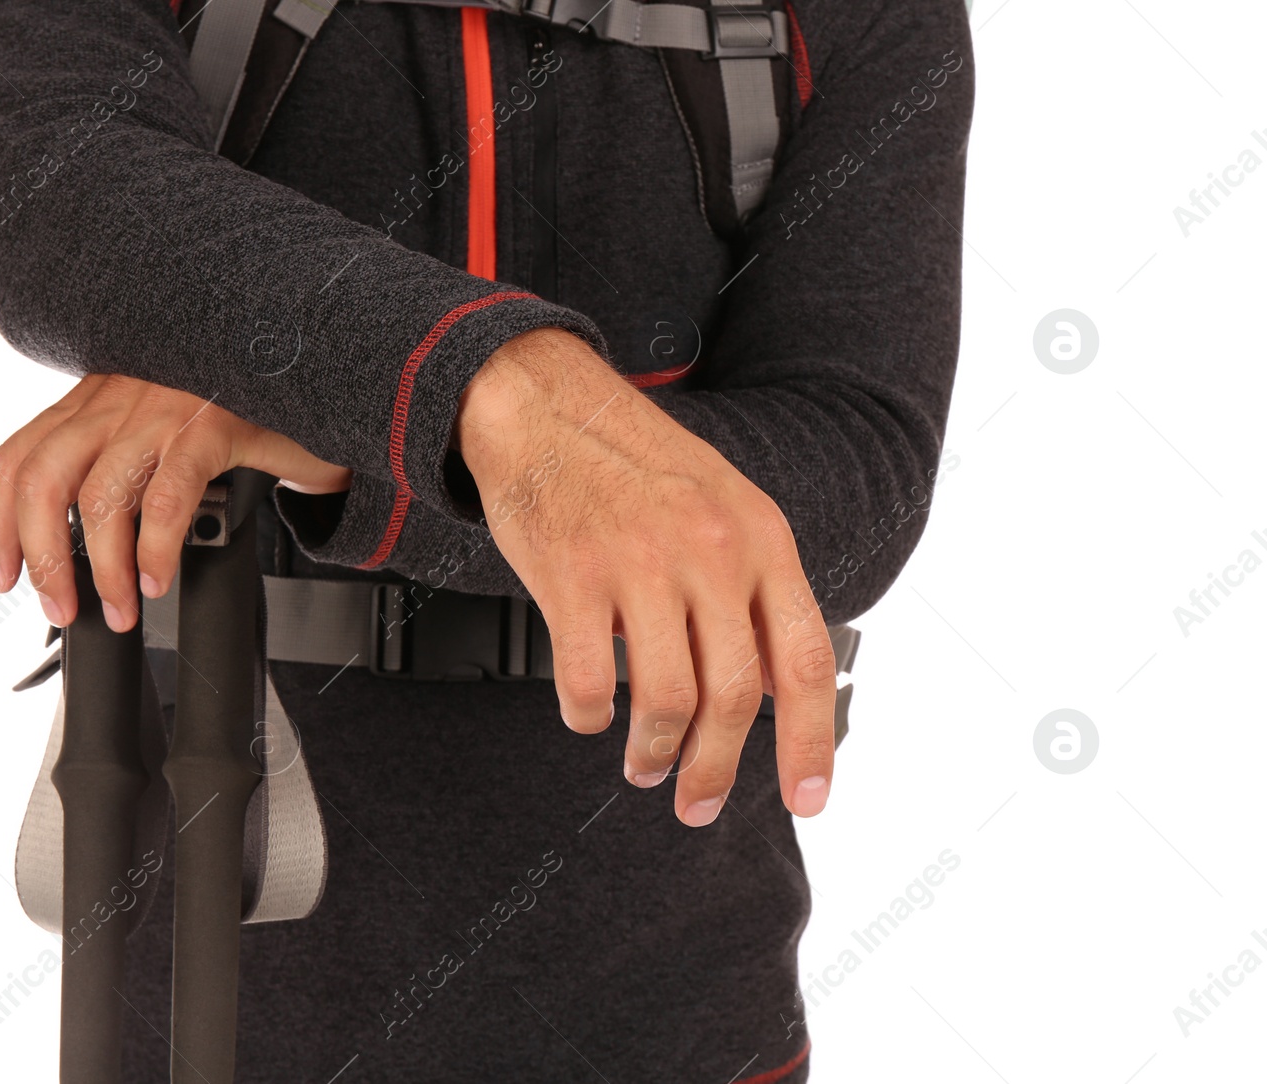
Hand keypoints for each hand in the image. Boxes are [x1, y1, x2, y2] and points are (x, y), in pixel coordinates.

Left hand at [0, 374, 350, 630]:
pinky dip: (155, 550)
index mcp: (100, 396)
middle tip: (58, 607)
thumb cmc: (248, 416)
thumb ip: (123, 467)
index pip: (19, 455)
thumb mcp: (167, 435)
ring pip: (99, 495)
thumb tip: (81, 549)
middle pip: (41, 477)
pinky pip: (167, 498)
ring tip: (119, 608)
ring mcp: (165, 405)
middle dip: (40, 555)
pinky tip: (158, 579)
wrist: (328, 386)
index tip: (3, 574)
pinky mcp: (215, 423)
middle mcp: (121, 394)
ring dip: (103, 568)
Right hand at [456, 329, 836, 826]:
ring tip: (644, 767)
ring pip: (665, 700)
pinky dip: (588, 717)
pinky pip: (588, 682)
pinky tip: (588, 715)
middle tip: (698, 801)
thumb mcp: (724, 507)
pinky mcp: (573, 577)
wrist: (545, 407)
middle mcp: (710, 552)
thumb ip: (754, 590)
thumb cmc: (633, 461)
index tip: (809, 798)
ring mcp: (640, 563)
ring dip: (655, 753)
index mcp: (760, 538)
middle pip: (734, 696)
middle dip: (716, 768)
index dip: (811, 742)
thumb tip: (774, 686)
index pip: (803, 660)